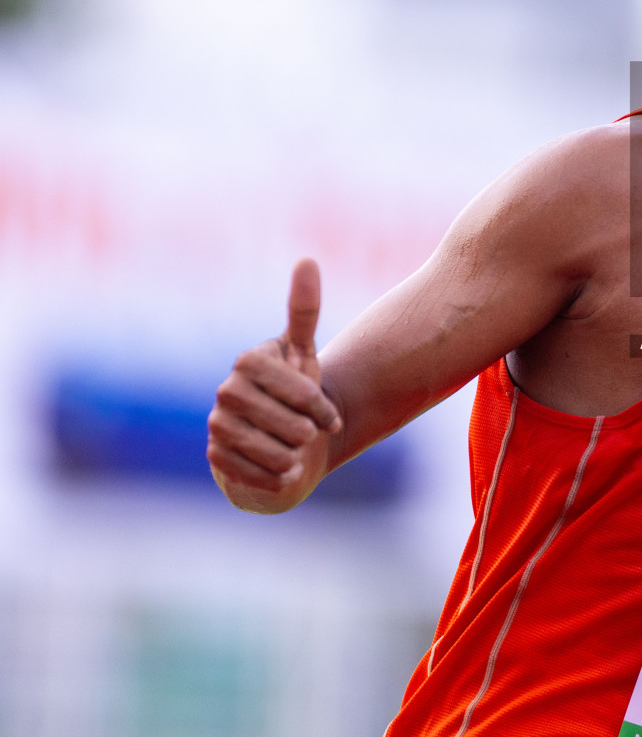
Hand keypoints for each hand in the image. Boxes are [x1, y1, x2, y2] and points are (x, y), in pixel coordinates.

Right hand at [207, 258, 341, 511]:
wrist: (276, 438)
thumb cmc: (295, 392)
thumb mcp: (303, 351)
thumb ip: (305, 309)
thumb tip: (306, 259)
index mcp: (250, 361)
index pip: (301, 393)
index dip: (321, 409)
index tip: (331, 418)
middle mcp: (227, 390)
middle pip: (290, 425)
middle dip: (307, 434)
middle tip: (307, 433)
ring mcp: (217, 424)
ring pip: (275, 452)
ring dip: (295, 457)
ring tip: (294, 450)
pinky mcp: (215, 457)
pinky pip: (257, 475)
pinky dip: (277, 478)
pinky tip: (280, 469)